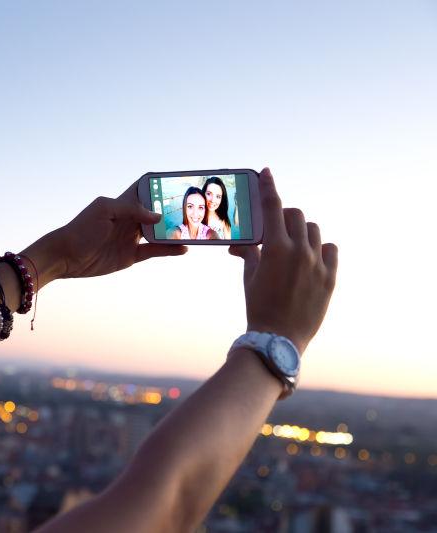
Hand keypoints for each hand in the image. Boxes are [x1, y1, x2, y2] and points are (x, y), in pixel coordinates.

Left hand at [25, 181, 185, 283]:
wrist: (66, 256)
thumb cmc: (81, 229)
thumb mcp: (104, 211)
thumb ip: (130, 209)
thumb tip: (157, 215)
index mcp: (121, 204)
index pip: (143, 191)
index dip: (158, 187)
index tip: (178, 183)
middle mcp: (129, 220)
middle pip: (155, 213)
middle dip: (173, 211)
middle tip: (195, 208)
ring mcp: (130, 238)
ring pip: (158, 233)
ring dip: (174, 231)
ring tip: (195, 229)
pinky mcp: (130, 256)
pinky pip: (154, 251)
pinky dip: (168, 250)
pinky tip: (183, 248)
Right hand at [229, 168, 337, 352]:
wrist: (278, 338)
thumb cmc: (258, 306)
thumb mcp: (250, 276)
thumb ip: (250, 252)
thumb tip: (241, 243)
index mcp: (276, 249)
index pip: (273, 207)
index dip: (268, 187)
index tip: (266, 173)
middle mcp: (300, 252)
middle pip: (296, 215)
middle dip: (284, 216)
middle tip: (276, 227)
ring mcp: (318, 264)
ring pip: (313, 231)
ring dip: (301, 232)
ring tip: (292, 246)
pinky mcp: (331, 277)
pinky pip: (330, 249)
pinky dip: (319, 248)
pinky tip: (310, 258)